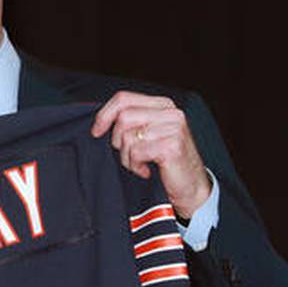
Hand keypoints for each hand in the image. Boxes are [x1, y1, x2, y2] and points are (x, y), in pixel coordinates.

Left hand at [91, 91, 210, 217]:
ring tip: (140, 164)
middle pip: (123, 118)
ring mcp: (174, 128)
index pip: (124, 98)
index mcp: (163, 104)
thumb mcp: (148, 135)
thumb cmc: (165, 161)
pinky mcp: (172, 146)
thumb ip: (131, 121)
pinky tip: (146, 171)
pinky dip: (135, 165)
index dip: (104, 114)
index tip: (96, 132)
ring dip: (127, 157)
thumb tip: (99, 122)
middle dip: (117, 141)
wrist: (191, 187)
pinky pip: (136, 152)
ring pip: (127, 137)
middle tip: (130, 155)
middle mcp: (171, 112)